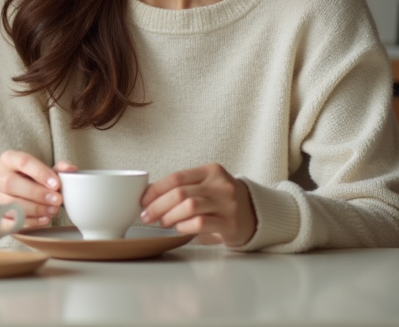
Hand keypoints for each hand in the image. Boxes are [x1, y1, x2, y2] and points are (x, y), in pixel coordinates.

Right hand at [0, 150, 76, 226]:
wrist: (20, 197)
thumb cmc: (33, 182)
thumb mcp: (47, 173)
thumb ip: (59, 170)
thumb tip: (71, 169)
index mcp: (8, 159)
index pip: (22, 161)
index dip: (40, 172)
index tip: (56, 184)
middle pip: (11, 183)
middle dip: (37, 193)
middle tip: (57, 200)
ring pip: (9, 204)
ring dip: (34, 209)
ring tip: (52, 211)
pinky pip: (8, 221)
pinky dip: (28, 222)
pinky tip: (43, 219)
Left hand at [139, 164, 256, 246]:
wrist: (256, 213)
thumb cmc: (222, 199)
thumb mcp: (207, 185)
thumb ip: (185, 187)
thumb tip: (150, 195)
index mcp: (211, 171)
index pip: (176, 177)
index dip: (155, 189)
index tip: (143, 200)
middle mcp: (220, 185)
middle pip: (180, 193)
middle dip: (158, 206)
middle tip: (147, 216)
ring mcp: (228, 204)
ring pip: (189, 207)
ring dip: (169, 216)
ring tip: (162, 222)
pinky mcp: (230, 224)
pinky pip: (201, 223)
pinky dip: (184, 226)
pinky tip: (179, 229)